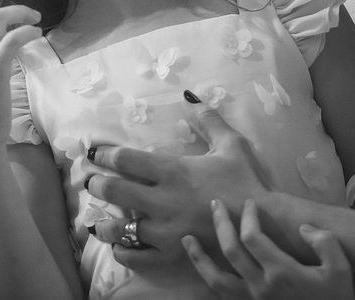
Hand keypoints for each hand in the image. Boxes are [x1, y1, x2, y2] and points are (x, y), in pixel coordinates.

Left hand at [87, 99, 299, 269]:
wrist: (263, 224)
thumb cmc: (245, 181)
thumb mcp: (230, 143)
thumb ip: (207, 119)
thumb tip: (190, 97)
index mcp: (174, 171)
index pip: (127, 159)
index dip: (105, 154)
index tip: (94, 152)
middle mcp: (163, 201)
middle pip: (116, 190)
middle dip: (98, 184)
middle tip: (90, 181)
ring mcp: (166, 232)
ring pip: (121, 227)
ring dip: (104, 222)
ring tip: (95, 219)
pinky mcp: (173, 256)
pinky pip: (138, 257)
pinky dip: (124, 251)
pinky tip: (118, 246)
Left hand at [182, 198, 354, 299]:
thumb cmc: (337, 298)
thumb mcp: (341, 269)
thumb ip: (324, 242)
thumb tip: (303, 228)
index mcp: (281, 272)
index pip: (252, 237)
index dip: (248, 216)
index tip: (249, 203)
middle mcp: (261, 287)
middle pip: (231, 250)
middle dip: (221, 223)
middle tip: (215, 204)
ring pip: (216, 280)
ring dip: (199, 258)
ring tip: (187, 240)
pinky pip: (222, 297)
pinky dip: (208, 282)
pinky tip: (203, 270)